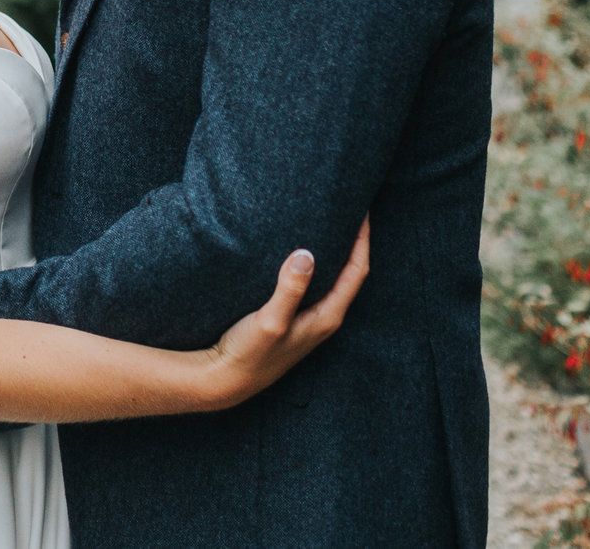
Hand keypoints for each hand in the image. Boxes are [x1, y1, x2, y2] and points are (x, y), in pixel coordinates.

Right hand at [207, 217, 370, 408]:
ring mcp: (309, 319)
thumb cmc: (250, 354)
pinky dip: (317, 263)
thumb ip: (290, 288)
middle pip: (350, 273)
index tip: (363, 210)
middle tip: (350, 209)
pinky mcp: (293, 318)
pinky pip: (315, 283)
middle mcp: (324, 317)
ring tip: (330, 222)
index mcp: (327, 317)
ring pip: (333, 278)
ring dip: (336, 251)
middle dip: (354, 242)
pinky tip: (302, 251)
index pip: (357, 271)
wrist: (225, 379)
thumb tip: (307, 254)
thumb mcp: (270, 321)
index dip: (363, 239)